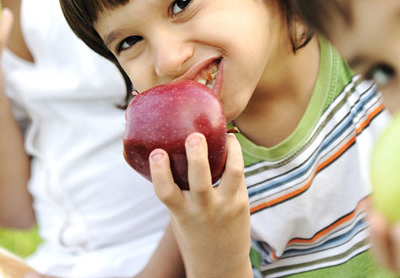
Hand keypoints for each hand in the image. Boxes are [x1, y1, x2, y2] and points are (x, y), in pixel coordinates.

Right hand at [149, 133, 251, 277]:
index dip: (159, 171)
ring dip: (231, 151)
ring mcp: (226, 206)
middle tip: (194, 136)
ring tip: (225, 135)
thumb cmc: (193, 233)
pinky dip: (235, 157)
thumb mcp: (179, 216)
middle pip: (201, 181)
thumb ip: (177, 191)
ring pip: (232, 174)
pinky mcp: (243, 203)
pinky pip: (239, 175)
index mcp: (182, 214)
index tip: (157, 152)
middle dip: (197, 157)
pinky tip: (230, 146)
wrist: (221, 265)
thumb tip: (169, 150)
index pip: (166, 192)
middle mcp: (204, 211)